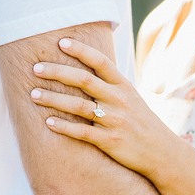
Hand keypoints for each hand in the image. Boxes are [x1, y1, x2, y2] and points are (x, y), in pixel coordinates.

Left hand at [30, 38, 176, 177]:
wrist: (161, 152)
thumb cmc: (141, 123)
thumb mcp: (131, 99)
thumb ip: (110, 85)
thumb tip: (85, 69)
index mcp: (124, 86)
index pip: (100, 62)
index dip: (81, 50)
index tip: (61, 42)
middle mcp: (119, 100)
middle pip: (84, 80)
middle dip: (57, 72)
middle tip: (35, 68)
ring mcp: (114, 120)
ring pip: (79, 106)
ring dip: (53, 99)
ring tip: (33, 94)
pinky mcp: (110, 141)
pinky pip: (82, 132)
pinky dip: (64, 127)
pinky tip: (48, 122)